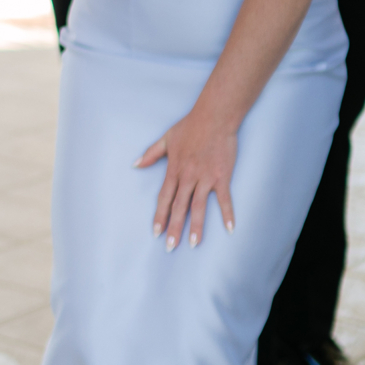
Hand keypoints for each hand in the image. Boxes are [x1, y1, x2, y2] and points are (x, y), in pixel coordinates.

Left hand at [138, 107, 238, 248]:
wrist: (214, 117)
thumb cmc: (190, 126)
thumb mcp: (166, 138)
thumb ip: (151, 153)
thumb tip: (135, 164)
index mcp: (174, 170)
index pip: (164, 198)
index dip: (160, 215)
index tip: (156, 232)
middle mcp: (188, 177)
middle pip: (179, 207)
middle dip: (174, 228)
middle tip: (170, 247)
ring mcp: (205, 178)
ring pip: (198, 206)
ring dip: (196, 226)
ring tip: (193, 244)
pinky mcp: (222, 176)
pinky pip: (224, 199)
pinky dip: (227, 214)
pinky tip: (230, 229)